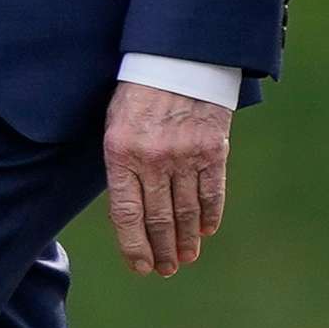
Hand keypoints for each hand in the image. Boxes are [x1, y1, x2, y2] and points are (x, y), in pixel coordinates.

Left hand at [102, 80, 229, 277]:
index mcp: (120, 152)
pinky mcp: (213, 151)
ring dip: (186, 241)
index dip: (134, 246)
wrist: (177, 58)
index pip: (126, 214)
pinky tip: (205, 231)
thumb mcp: (115, 124)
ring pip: (186, 212)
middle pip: (158, 219)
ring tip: (185, 257)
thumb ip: (121, 165)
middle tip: (166, 269)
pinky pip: (212, 194)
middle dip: (162, 250)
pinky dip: (209, 217)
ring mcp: (185, 156)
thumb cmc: (139, 92)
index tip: (140, 267)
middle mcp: (152, 159)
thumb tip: (130, 213)